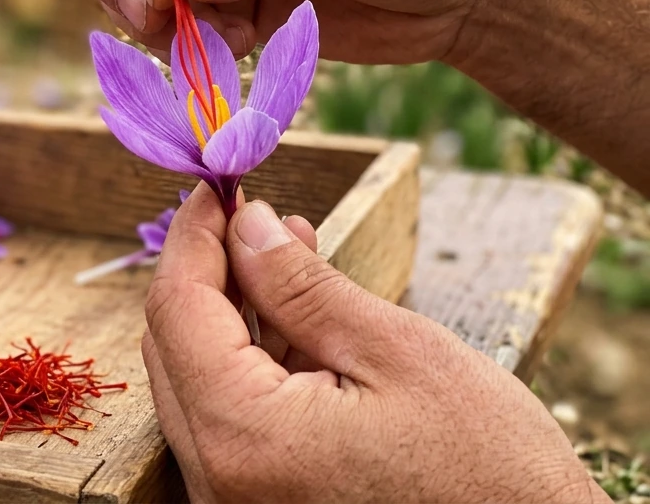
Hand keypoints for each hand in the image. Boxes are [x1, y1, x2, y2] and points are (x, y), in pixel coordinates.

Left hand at [142, 186, 603, 503]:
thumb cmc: (488, 472)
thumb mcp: (396, 352)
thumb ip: (301, 287)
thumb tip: (245, 225)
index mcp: (244, 434)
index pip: (178, 309)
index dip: (194, 237)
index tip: (216, 189)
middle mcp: (220, 478)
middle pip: (175, 345)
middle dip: (211, 270)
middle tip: (254, 216)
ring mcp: (235, 499)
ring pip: (199, 379)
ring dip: (234, 312)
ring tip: (287, 253)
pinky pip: (230, 419)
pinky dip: (252, 362)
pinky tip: (297, 320)